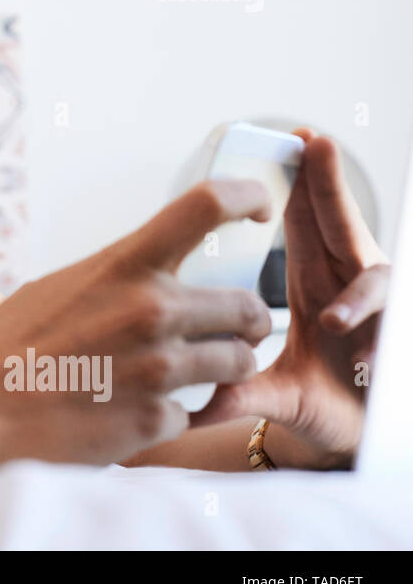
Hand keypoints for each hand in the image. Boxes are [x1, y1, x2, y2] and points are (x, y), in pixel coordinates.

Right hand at [0, 179, 273, 467]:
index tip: (259, 208)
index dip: (246, 197)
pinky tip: (132, 413)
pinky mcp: (157, 422)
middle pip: (247, 306)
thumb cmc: (5, 346)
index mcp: (123, 267)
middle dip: (246, 323)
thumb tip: (154, 275)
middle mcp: (151, 311)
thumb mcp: (59, 289)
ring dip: (223, 369)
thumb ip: (117, 280)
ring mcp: (160, 370)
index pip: (206, 205)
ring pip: (238, 363)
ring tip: (188, 375)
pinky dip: (174, 414)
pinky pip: (196, 413)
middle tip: (233, 332)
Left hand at [190, 128, 389, 468]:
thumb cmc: (314, 404)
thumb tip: (190, 408)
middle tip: (315, 142)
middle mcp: (344, 285)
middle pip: (339, 225)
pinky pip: (390, 321)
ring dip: (353, 265)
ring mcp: (373, 308)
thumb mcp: (269, 393)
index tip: (290, 143)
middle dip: (328, 184)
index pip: (306, 222)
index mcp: (313, 281)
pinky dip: (371, 325)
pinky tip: (354, 344)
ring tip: (331, 304)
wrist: (353, 441)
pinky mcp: (395, 336)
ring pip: (372, 272)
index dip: (301, 185)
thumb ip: (237, 391)